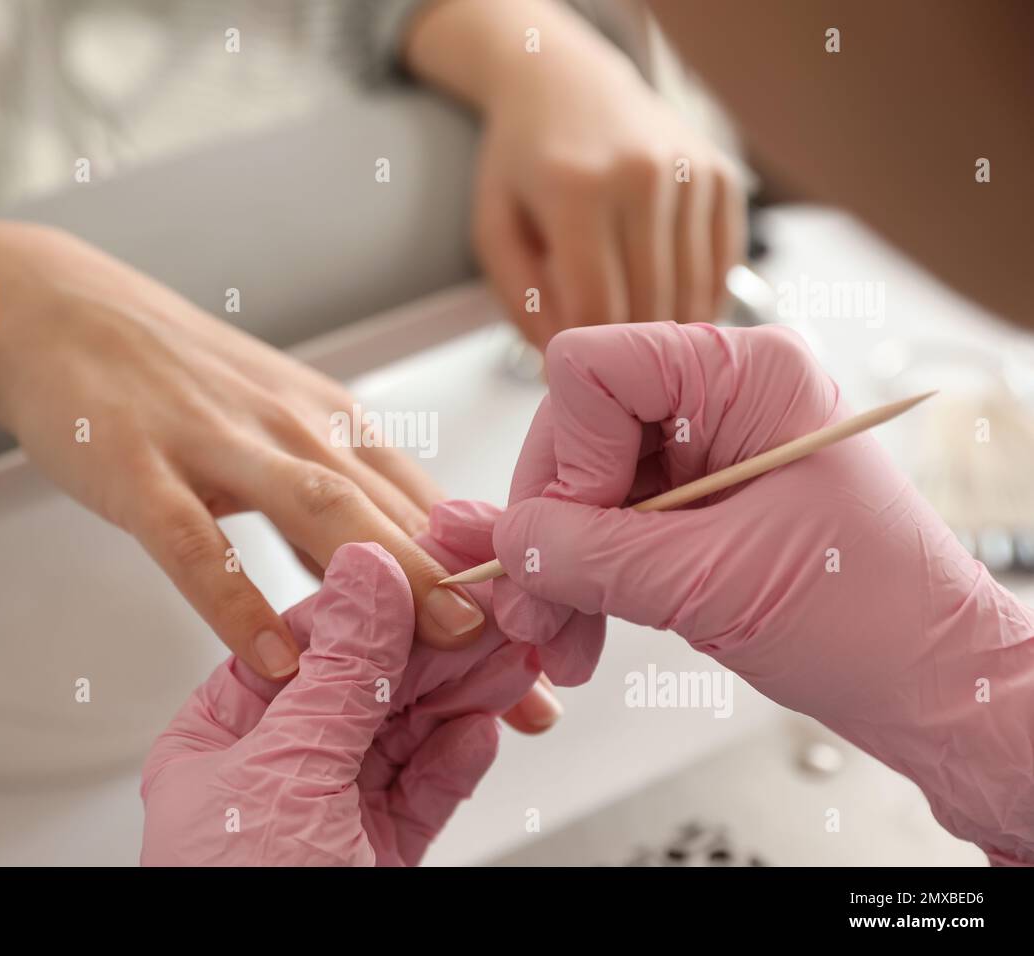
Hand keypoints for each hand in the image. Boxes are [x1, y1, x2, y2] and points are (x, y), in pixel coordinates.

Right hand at [0, 229, 493, 678]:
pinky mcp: (141, 467)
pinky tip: (273, 658)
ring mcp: (219, 445)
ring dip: (389, 580)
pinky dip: (237, 601)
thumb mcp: (275, 428)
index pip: (431, 503)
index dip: (495, 572)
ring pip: (319, 512)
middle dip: (470, 593)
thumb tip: (399, 577)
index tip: (548, 634)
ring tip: (441, 650)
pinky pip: (195, 541)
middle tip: (529, 669)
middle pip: (398, 512)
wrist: (59, 307)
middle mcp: (295, 429)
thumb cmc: (177, 377)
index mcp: (334, 424)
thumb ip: (333, 503)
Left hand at [140, 540, 541, 865]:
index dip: (375, 604)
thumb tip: (367, 574)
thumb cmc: (238, 911)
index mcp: (221, 739)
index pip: (306, 644)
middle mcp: (273, 771)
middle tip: (495, 615)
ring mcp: (329, 815)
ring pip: (405, 734)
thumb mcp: (287, 774)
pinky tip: (481, 726)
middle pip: (366, 685)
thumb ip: (340, 673)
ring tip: (509, 661)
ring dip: (460, 696)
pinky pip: (424, 792)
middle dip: (434, 651)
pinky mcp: (377, 856)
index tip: (434, 572)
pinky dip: (456, 759)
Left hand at [405, 0, 745, 348]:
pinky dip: (698, 302)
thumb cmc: (523, 166)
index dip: (590, 359)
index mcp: (578, 191)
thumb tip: (566, 368)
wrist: (567, 83)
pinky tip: (667, 307)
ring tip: (636, 348)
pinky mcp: (723, 175)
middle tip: (608, 373)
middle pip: (650, 307)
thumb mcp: (495, 230)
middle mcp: (644, 177)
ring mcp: (691, 172)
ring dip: (666, 336)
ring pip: (693, 296)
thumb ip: (522, 304)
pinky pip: (722, 270)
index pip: (598, 307)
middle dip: (627, 354)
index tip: (577, 379)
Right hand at [481, 321, 1033, 862]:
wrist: (928, 684)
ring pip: (582, 485)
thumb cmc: (874, 619)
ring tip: (559, 639)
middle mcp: (721, 396)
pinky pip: (608, 522)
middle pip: (576, 430)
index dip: (568, 455)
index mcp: (747, 375)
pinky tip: (580, 631)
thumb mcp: (713, 583)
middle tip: (535, 606)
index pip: (592, 369)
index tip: (575, 534)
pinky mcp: (694, 499)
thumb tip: (506, 543)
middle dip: (551, 526)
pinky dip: (585, 578)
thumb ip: (594, 556)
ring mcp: (704, 448)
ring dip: (560, 566)